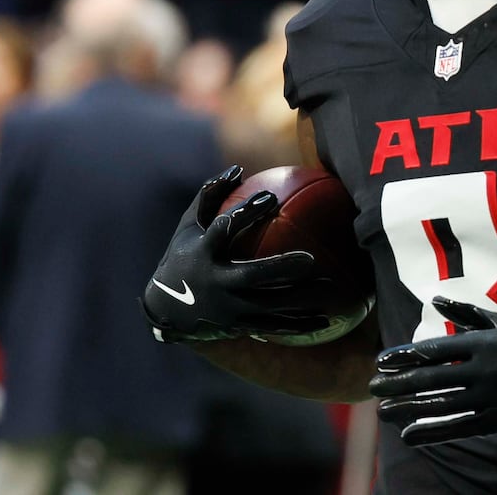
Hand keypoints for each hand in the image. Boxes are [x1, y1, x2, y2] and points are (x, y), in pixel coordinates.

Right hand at [141, 165, 334, 342]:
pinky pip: (274, 327)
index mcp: (203, 253)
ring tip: (331, 288)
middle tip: (310, 259)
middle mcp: (215, 283)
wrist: (165, 310)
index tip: (271, 197)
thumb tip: (237, 169)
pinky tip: (326, 321)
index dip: (246, 213)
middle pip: (251, 277)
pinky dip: (300, 325)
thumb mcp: (189, 226)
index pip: (225, 229)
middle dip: (280, 268)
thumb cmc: (184, 255)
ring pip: (268, 306)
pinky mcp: (238, 327)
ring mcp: (227, 309)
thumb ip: (211, 196)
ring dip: (300, 300)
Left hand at [369, 296, 496, 444]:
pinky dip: (433, 432)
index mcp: (480, 343)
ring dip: (409, 409)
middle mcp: (480, 370)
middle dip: (398, 384)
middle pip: (431, 379)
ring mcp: (488, 398)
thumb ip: (466, 312)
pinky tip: (411, 435)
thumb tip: (437, 298)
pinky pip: (458, 427)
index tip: (381, 362)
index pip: (434, 350)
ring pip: (440, 405)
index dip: (406, 356)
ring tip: (384, 413)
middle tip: (372, 388)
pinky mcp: (496, 420)